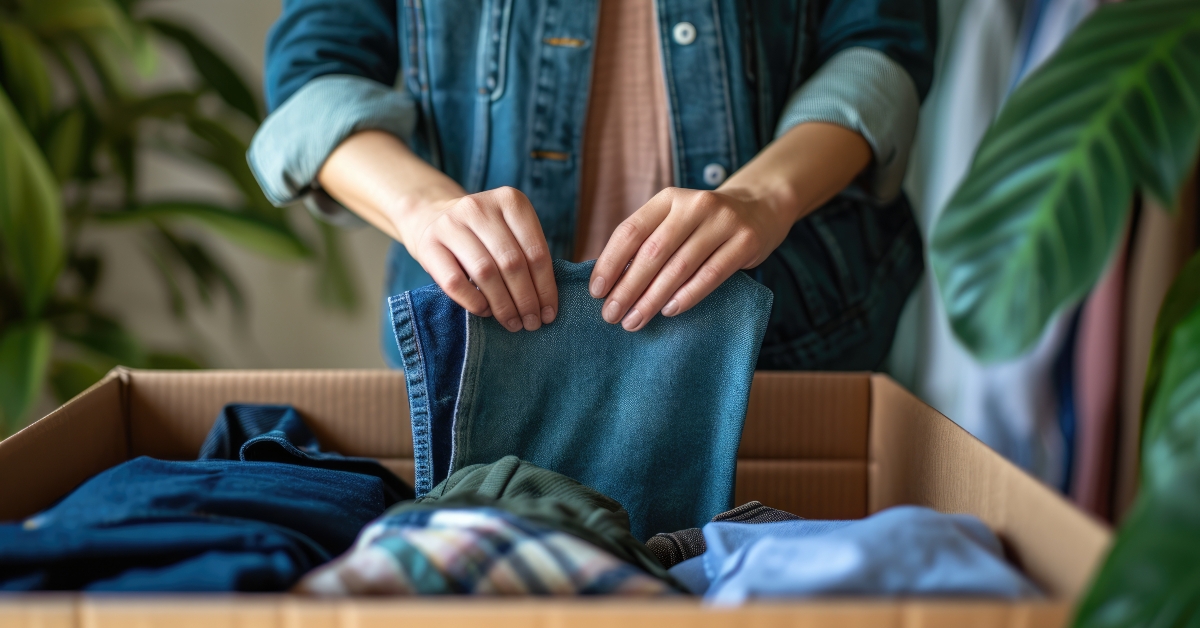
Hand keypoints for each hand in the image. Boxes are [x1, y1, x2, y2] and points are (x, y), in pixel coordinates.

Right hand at [402, 186, 557, 331]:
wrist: (431, 217)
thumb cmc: (482, 234)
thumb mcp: (509, 231)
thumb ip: (527, 255)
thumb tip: (546, 304)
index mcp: (510, 201)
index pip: (536, 251)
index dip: (545, 287)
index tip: (549, 314)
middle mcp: (480, 207)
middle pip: (512, 263)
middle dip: (526, 300)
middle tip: (532, 323)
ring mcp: (451, 224)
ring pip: (485, 273)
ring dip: (503, 305)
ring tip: (512, 322)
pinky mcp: (428, 244)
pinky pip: (455, 282)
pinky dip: (474, 302)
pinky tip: (485, 311)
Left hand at [588, 187, 791, 330]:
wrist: (761, 209)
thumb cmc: (704, 226)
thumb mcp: (675, 222)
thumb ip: (648, 244)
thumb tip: (610, 284)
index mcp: (668, 199)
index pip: (630, 231)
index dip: (610, 263)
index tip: (596, 292)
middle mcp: (694, 205)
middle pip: (653, 252)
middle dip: (628, 287)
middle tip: (611, 315)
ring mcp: (723, 222)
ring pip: (679, 267)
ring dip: (652, 299)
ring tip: (634, 320)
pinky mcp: (745, 241)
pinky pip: (710, 275)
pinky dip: (687, 296)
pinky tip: (668, 311)